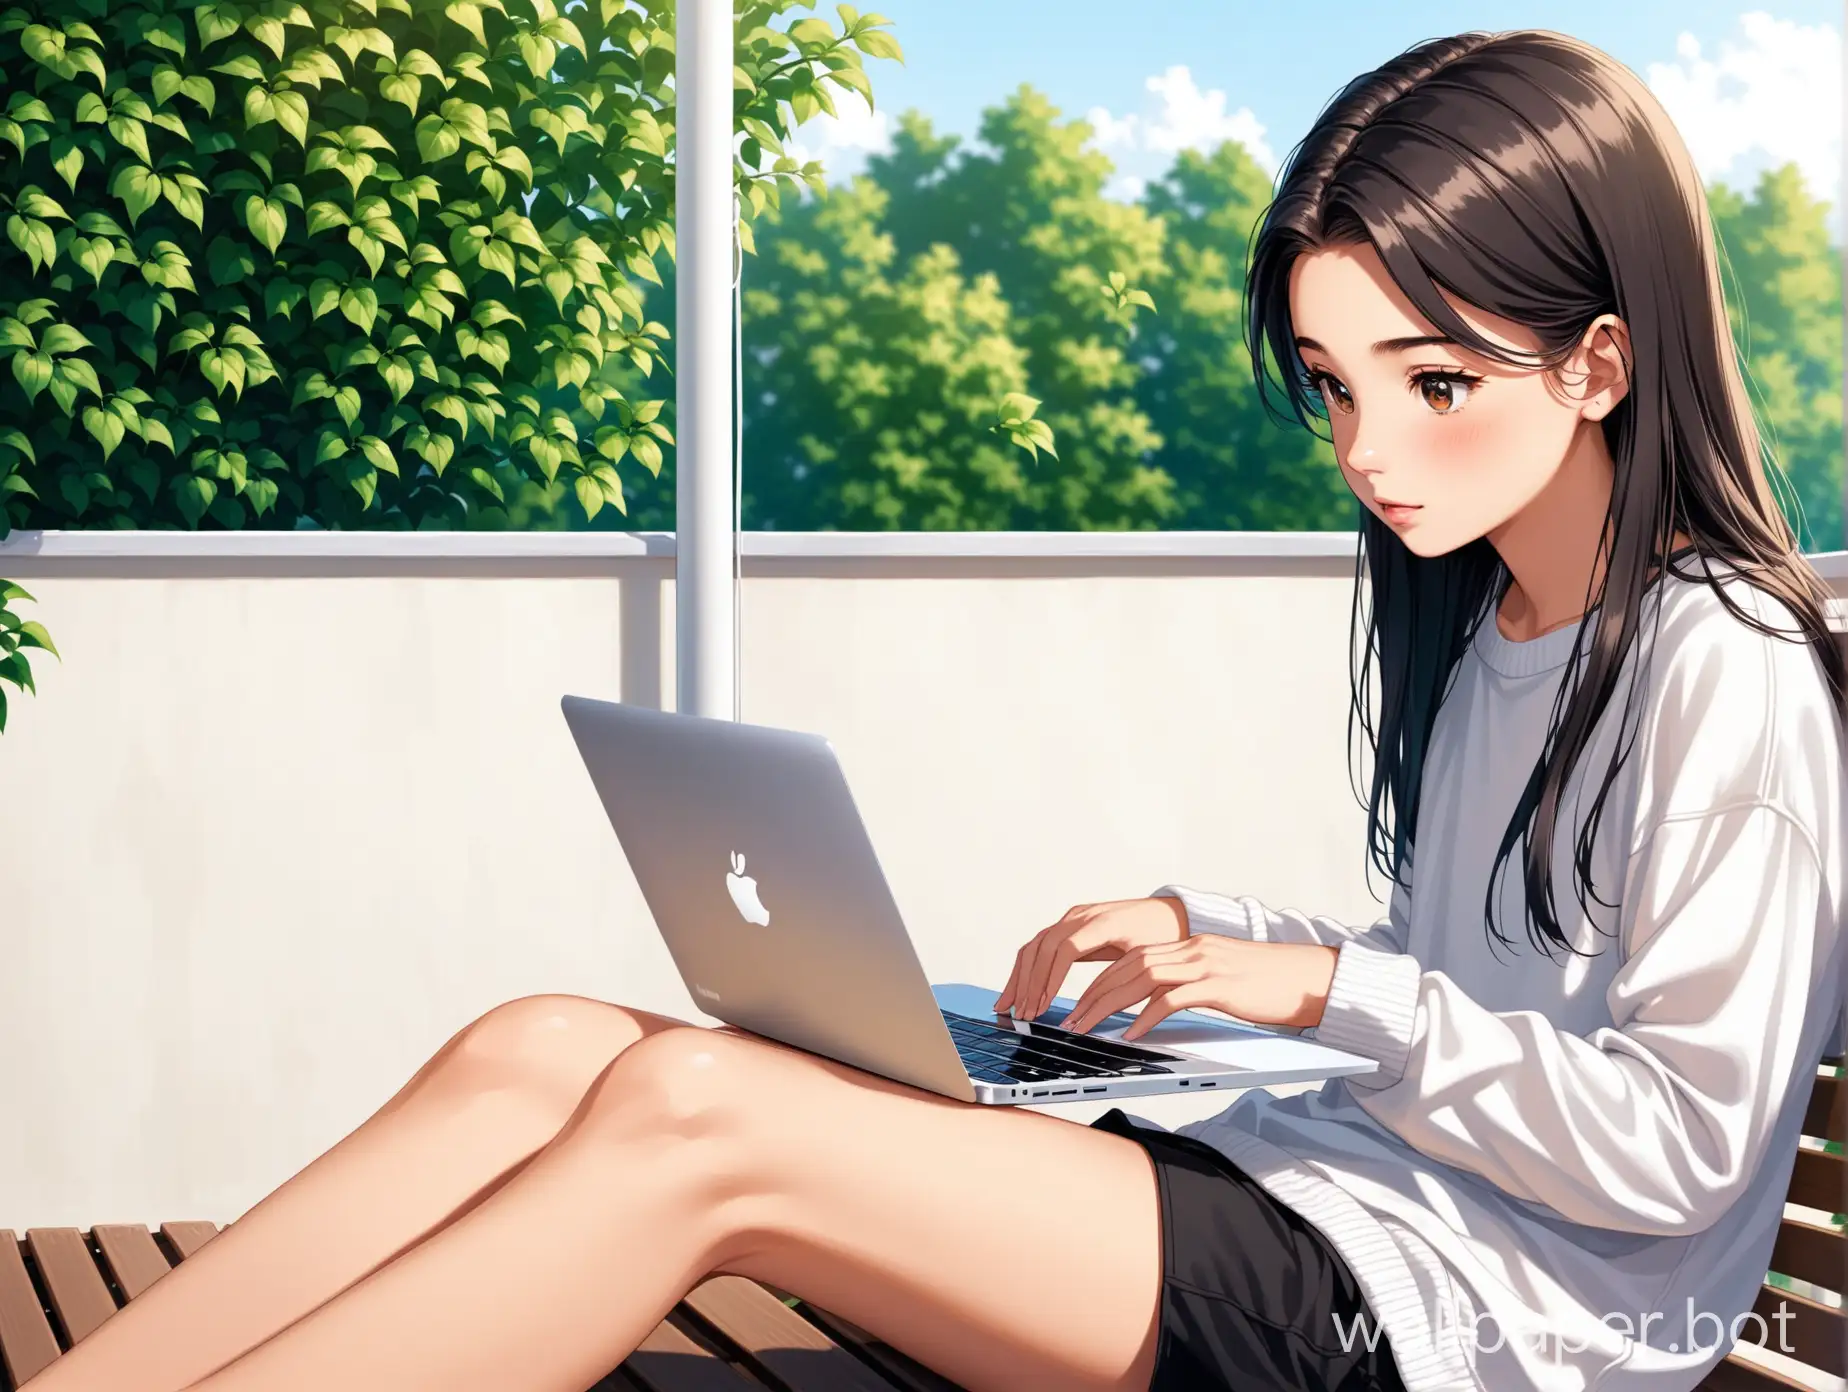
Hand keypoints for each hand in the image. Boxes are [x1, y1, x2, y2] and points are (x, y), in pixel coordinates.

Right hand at [994, 897, 1189, 1021]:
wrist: (1170, 911)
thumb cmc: (1163, 933)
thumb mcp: (1149, 957)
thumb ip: (1124, 978)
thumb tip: (1104, 1010)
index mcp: (1102, 922)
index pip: (1066, 948)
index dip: (1051, 977)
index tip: (1044, 1004)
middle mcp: (1081, 916)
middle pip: (1043, 947)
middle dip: (1029, 984)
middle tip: (1023, 1013)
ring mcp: (1072, 918)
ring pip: (1035, 946)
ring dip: (1020, 977)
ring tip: (1009, 1005)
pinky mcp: (1069, 925)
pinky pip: (1040, 946)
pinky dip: (1026, 969)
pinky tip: (1018, 988)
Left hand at [1061, 936, 1340, 1040]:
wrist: (1312, 980)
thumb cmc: (1268, 988)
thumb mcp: (1220, 982)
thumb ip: (1188, 987)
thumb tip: (1152, 1010)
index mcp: (1190, 947)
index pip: (1131, 958)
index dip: (1099, 981)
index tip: (1075, 1005)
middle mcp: (1193, 950)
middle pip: (1128, 965)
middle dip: (1093, 993)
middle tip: (1068, 1019)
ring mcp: (1207, 965)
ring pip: (1142, 977)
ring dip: (1108, 1003)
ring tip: (1087, 1027)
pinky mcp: (1221, 985)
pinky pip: (1174, 998)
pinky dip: (1147, 1015)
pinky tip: (1131, 1034)